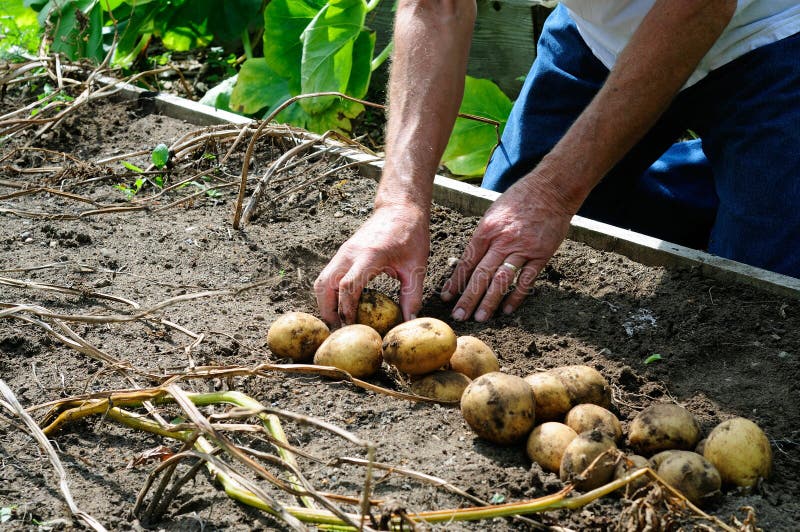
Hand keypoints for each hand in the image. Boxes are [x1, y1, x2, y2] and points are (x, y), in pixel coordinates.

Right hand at [314, 203, 429, 326]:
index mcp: (370, 255)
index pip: (348, 285)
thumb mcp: (417, 266)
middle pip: (324, 285)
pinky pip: (328, 276)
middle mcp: (350, 253)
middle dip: (327, 311)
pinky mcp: (342, 253)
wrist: (400, 208)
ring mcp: (343, 252)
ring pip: (321, 281)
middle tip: (339, 331)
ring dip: (324, 303)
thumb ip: (412, 295)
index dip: (346, 309)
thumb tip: (409, 322)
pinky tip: (341, 307)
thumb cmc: (410, 235)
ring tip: (338, 322)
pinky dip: (329, 293)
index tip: (352, 327)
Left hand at [440, 176, 573, 320]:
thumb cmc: (519, 200)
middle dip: (468, 298)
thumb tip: (469, 262)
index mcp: (487, 230)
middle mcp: (502, 241)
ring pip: (501, 280)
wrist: (551, 189)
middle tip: (459, 316)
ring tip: (480, 317)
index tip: (447, 298)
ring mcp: (523, 249)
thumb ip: (483, 237)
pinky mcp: (541, 255)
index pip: (467, 261)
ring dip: (489, 301)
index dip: (456, 282)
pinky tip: (506, 309)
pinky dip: (516, 296)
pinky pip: (526, 280)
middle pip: (481, 274)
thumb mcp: (493, 214)